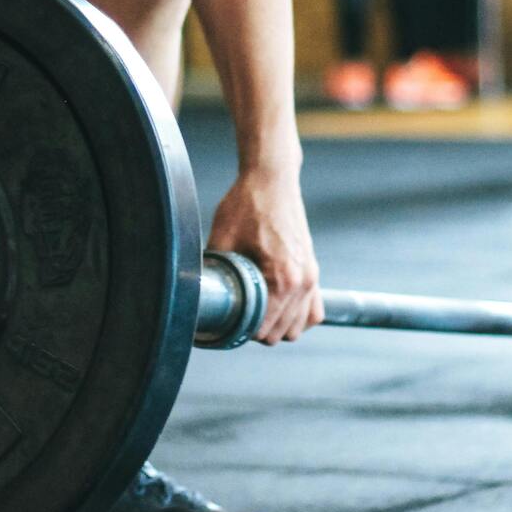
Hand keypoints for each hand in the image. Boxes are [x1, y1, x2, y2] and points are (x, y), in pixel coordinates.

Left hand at [207, 166, 321, 344]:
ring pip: (298, 327)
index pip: (264, 329)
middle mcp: (302, 281)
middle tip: (235, 314)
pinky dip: (297, 316)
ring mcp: (311, 276)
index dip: (240, 330)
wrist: (272, 179)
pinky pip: (313, 310)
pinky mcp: (313, 270)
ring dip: (276, 325)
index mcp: (282, 277)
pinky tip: (277, 307)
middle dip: (256, 330)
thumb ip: (214, 270)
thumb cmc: (247, 204)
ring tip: (254, 311)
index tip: (225, 320)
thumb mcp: (222, 237)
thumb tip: (197, 294)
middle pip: (280, 333)